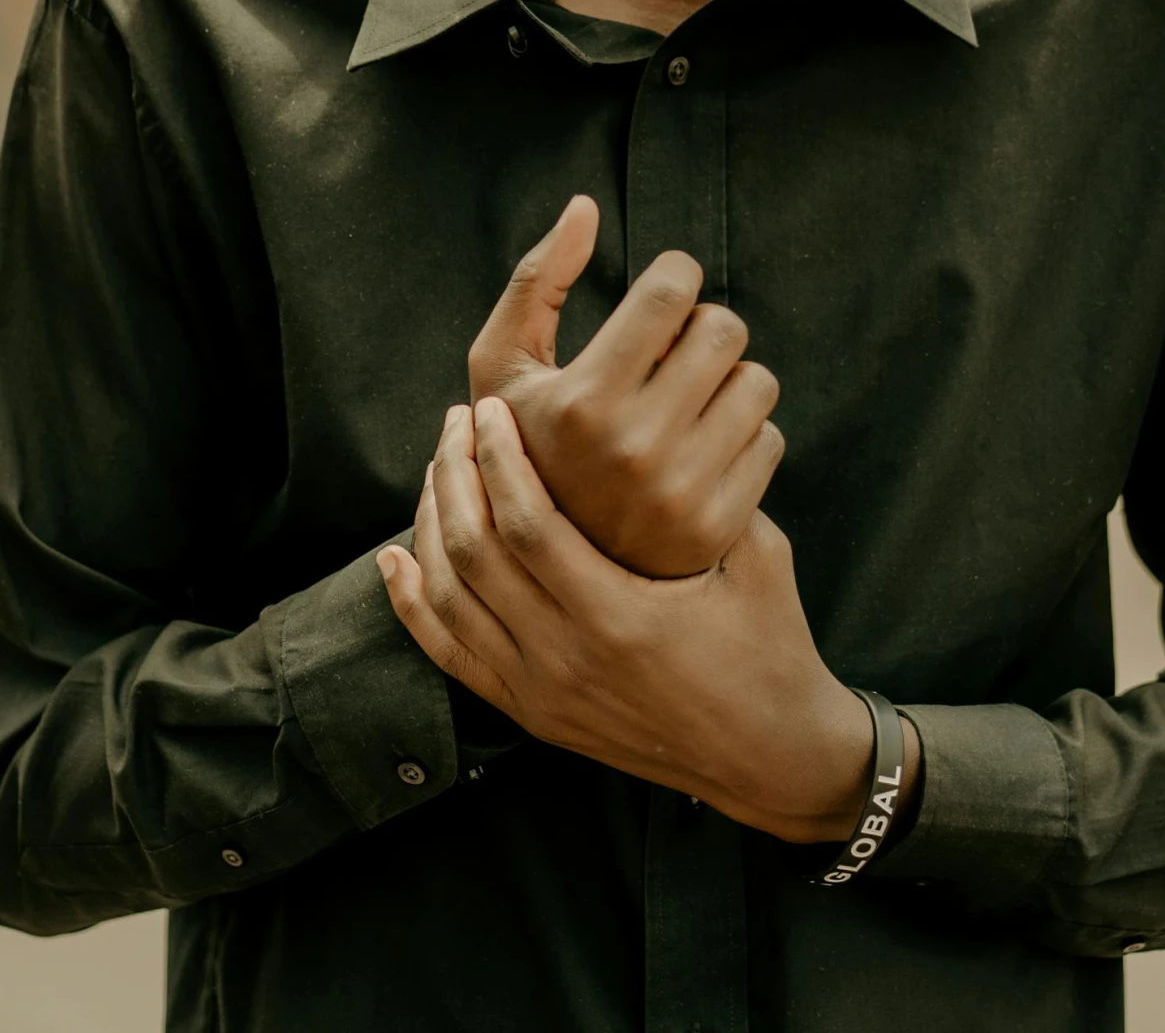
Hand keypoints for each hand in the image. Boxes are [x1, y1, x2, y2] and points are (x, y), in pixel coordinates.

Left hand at [378, 400, 880, 842]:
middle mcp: (567, 661)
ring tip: (442, 466)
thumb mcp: (757, 558)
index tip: (492, 407)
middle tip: (459, 420)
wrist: (769, 755)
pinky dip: (413, 605)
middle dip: (457, 475)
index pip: (526, 525)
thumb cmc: (770, 646)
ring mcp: (542, 694)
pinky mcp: (533, 714)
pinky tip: (394, 559)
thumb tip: (675, 407)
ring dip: (433, 524)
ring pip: (452, 599)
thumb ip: (716, 488)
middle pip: (474, 554)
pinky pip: (451, 655)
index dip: (499, 459)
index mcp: (619, 619)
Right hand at [467, 196, 782, 576]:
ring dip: (729, 380)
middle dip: (703, 328)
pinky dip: (744, 435)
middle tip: (675, 352)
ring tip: (688, 401)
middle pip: (724, 329)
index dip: (676, 276)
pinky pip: (771, 438)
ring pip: (758, 381)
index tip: (665, 295)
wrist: (545, 569)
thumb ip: (535, 278)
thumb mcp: (503, 365)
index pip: (672, 289)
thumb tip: (585, 205)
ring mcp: (683, 492)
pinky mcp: (721, 525)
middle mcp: (636, 447)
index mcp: (583, 399)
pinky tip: (701, 451)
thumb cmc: (524, 444)